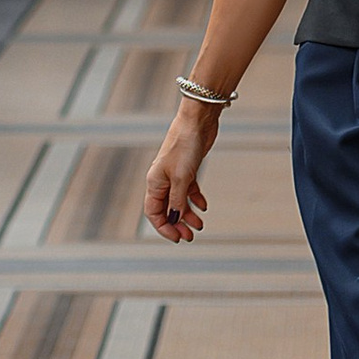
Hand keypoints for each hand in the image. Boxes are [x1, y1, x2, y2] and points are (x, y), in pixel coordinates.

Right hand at [144, 99, 218, 240]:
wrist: (197, 121)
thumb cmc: (185, 146)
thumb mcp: (182, 178)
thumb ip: (177, 201)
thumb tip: (174, 219)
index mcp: (154, 183)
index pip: (153, 213)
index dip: (164, 228)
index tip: (178, 238)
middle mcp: (162, 180)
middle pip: (166, 209)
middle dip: (177, 224)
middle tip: (190, 236)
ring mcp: (175, 174)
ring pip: (179, 201)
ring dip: (188, 214)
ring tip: (200, 224)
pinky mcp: (187, 169)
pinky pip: (189, 190)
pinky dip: (195, 199)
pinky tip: (204, 206)